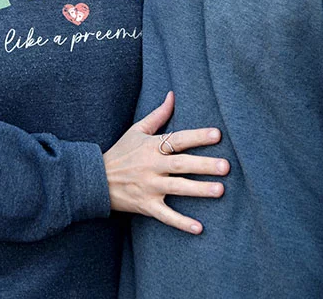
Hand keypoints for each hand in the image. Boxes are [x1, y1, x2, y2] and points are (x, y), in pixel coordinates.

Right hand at [103, 91, 228, 233]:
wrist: (96, 179)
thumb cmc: (121, 152)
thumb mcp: (137, 130)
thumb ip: (158, 114)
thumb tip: (172, 95)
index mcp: (152, 146)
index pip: (178, 139)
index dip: (197, 136)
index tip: (218, 134)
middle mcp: (152, 166)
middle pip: (182, 164)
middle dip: (204, 165)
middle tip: (226, 166)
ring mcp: (149, 187)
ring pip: (178, 188)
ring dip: (199, 190)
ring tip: (220, 190)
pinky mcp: (146, 205)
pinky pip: (166, 215)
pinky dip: (181, 223)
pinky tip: (199, 228)